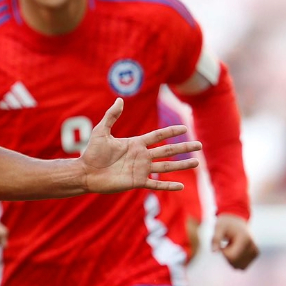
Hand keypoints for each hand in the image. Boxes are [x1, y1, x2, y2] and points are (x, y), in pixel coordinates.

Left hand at [81, 99, 201, 193]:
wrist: (85, 172)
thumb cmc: (91, 152)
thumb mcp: (101, 131)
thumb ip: (111, 116)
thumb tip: (119, 99)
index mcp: (135, 143)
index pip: (158, 136)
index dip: (171, 131)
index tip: (185, 127)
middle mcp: (141, 156)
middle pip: (167, 150)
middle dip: (183, 148)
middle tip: (199, 145)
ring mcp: (141, 169)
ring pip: (166, 167)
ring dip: (181, 165)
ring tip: (196, 163)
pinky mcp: (137, 182)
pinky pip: (156, 184)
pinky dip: (168, 185)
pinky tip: (181, 186)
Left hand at [212, 213, 258, 269]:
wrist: (236, 219)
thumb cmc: (225, 223)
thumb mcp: (218, 228)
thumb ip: (215, 239)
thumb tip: (214, 252)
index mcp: (245, 240)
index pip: (232, 257)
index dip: (223, 252)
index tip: (221, 244)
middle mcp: (253, 246)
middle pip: (236, 263)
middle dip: (227, 256)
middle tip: (226, 244)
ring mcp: (255, 251)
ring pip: (240, 266)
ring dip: (232, 259)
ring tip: (231, 246)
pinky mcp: (255, 254)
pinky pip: (243, 265)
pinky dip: (237, 260)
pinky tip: (235, 249)